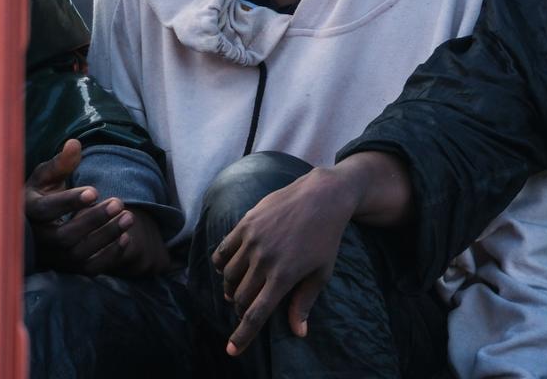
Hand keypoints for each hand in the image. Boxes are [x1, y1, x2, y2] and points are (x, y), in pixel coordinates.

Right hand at [25, 139, 167, 274]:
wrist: (41, 222)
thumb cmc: (44, 192)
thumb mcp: (48, 175)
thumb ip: (61, 162)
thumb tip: (74, 144)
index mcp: (29, 211)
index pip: (45, 211)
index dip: (69, 202)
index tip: (94, 191)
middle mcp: (38, 238)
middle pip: (64, 236)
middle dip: (94, 219)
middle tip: (119, 202)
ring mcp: (52, 256)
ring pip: (78, 254)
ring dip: (106, 236)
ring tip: (129, 217)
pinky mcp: (68, 268)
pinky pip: (89, 269)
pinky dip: (109, 256)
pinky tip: (126, 239)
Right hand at [211, 167, 360, 355]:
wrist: (322, 196)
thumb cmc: (326, 237)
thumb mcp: (322, 272)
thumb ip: (305, 302)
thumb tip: (299, 332)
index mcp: (284, 276)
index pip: (255, 315)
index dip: (242, 336)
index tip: (232, 350)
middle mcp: (264, 260)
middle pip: (239, 297)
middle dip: (240, 308)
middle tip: (248, 306)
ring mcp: (252, 240)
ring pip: (228, 276)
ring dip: (231, 288)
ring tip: (239, 286)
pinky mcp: (245, 224)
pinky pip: (222, 251)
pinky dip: (221, 264)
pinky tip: (228, 267)